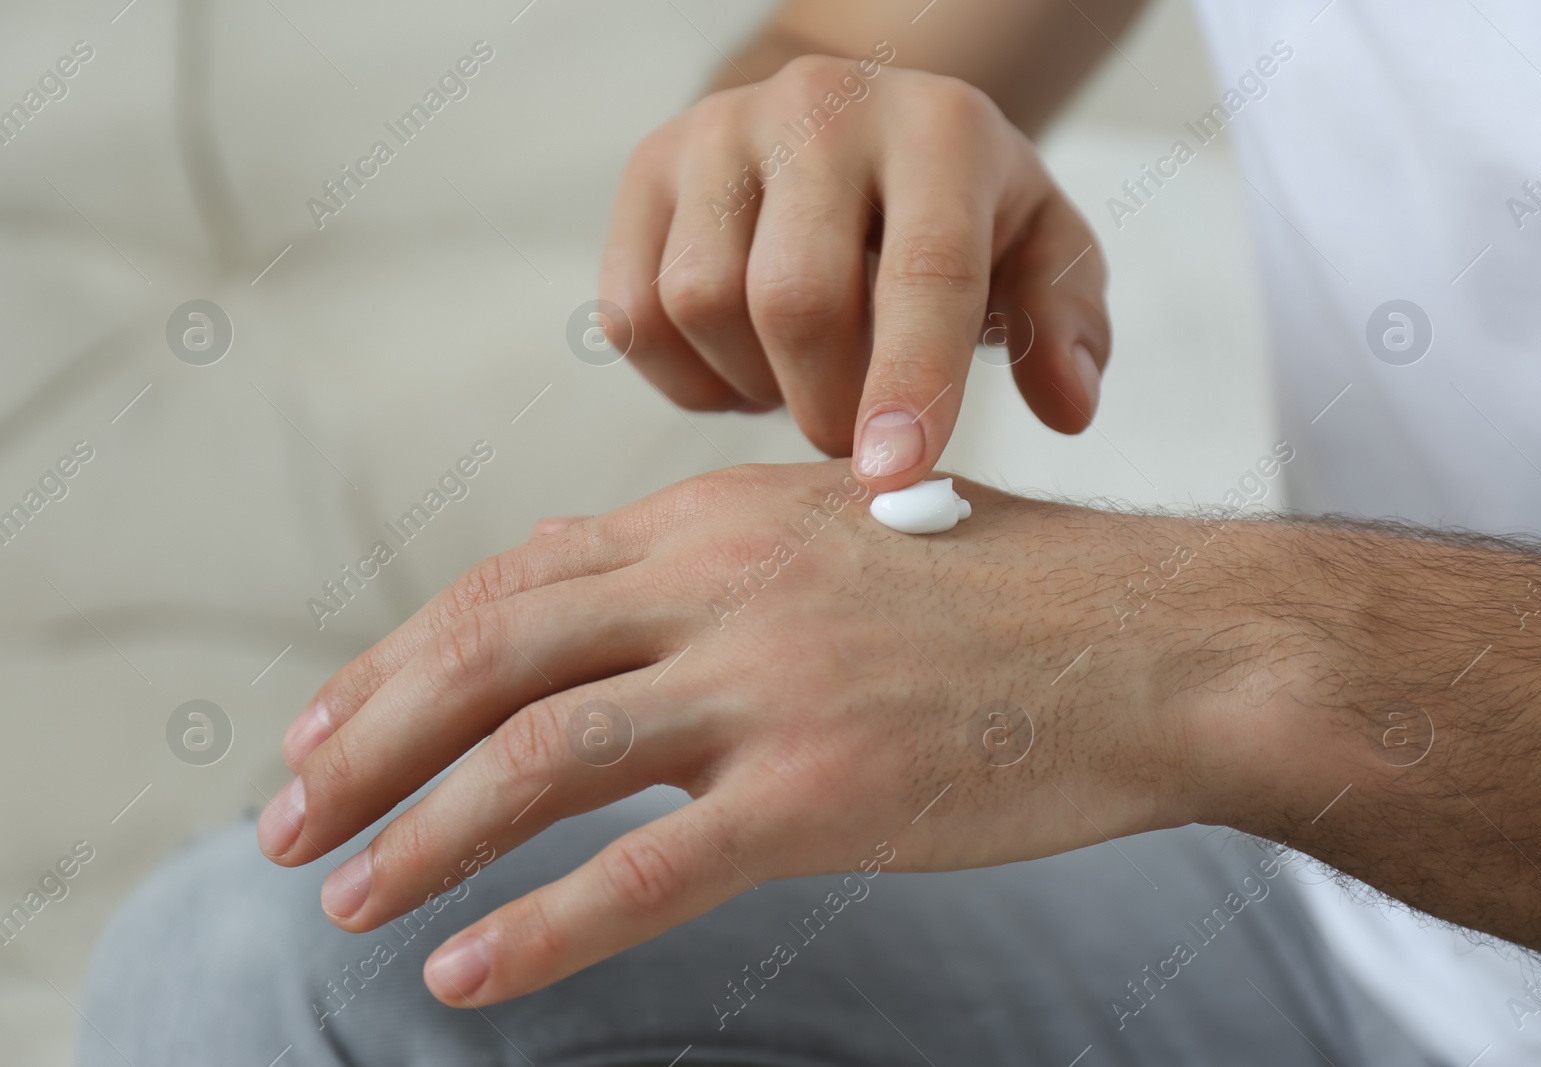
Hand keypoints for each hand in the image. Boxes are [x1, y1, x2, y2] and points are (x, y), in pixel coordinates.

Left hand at [259, 462, 1231, 1006]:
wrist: (1166, 643)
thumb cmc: (1012, 600)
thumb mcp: (837, 538)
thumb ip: (710, 566)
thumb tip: (591, 599)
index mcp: (719, 519)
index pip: (514, 581)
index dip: (402, 656)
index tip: (326, 721)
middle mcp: (726, 584)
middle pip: (494, 654)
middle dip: (369, 740)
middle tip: (282, 819)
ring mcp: (773, 684)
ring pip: (544, 755)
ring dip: (424, 833)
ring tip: (344, 899)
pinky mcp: (827, 790)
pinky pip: (649, 868)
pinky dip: (544, 926)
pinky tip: (467, 975)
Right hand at [599, 56, 1109, 490]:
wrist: (850, 127)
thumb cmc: (955, 208)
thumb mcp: (1041, 250)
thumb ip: (1065, 326)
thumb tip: (1067, 408)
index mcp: (938, 129)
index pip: (924, 268)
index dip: (910, 383)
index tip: (892, 478)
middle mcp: (820, 108)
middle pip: (795, 299)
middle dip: (826, 405)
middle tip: (855, 437)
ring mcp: (719, 132)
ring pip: (701, 306)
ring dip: (753, 386)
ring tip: (801, 379)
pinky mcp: (648, 170)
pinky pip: (634, 315)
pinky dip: (687, 376)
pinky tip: (742, 364)